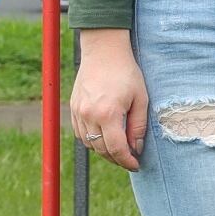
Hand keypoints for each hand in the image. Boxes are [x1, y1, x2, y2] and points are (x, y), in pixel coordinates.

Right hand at [71, 34, 149, 171]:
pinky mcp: (73, 107)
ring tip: (119, 148)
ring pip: (89, 143)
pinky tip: (104, 136)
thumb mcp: (141, 98)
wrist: (104, 50)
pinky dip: (92, 139)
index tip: (136, 165)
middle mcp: (89, 115)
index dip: (127, 161)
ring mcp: (78, 111)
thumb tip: (136, 148)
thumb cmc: (126, 72)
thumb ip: (138, 126)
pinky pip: (80, 132)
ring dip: (103, 150)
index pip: (116, 148)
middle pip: (101, 149)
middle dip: (116, 158)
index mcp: (108, 113)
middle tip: (130, 159)